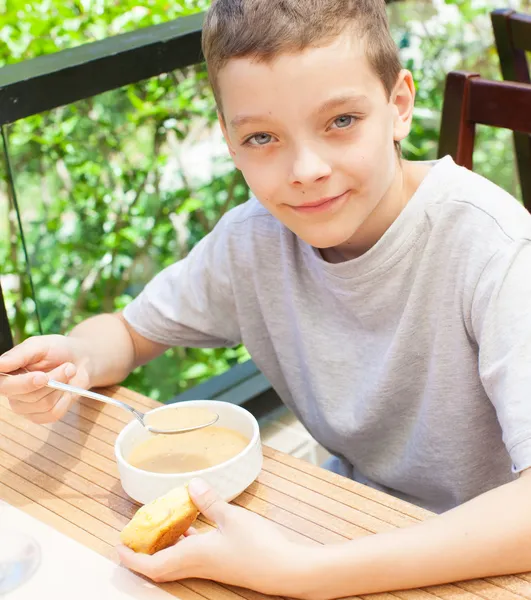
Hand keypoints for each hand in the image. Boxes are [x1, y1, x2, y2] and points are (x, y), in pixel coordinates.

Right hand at [0, 334, 90, 423]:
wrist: (80, 359)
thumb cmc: (57, 350)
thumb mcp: (39, 345)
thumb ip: (18, 355)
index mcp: (7, 374)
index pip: (4, 385)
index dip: (23, 384)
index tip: (42, 377)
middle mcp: (13, 392)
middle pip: (28, 396)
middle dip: (53, 380)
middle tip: (68, 367)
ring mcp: (26, 407)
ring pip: (44, 404)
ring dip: (62, 387)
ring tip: (68, 372)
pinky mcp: (42, 416)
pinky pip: (53, 414)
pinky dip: (66, 400)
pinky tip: (66, 389)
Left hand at [116, 478, 318, 598]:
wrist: (285, 569)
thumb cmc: (258, 546)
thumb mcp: (232, 517)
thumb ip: (209, 501)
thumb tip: (191, 486)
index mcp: (193, 556)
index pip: (153, 565)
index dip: (133, 558)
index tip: (119, 547)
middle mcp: (197, 564)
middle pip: (160, 566)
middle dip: (143, 553)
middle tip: (134, 536)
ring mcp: (210, 565)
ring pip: (176, 560)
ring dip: (163, 547)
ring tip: (158, 526)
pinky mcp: (221, 562)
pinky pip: (192, 554)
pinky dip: (183, 542)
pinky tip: (190, 525)